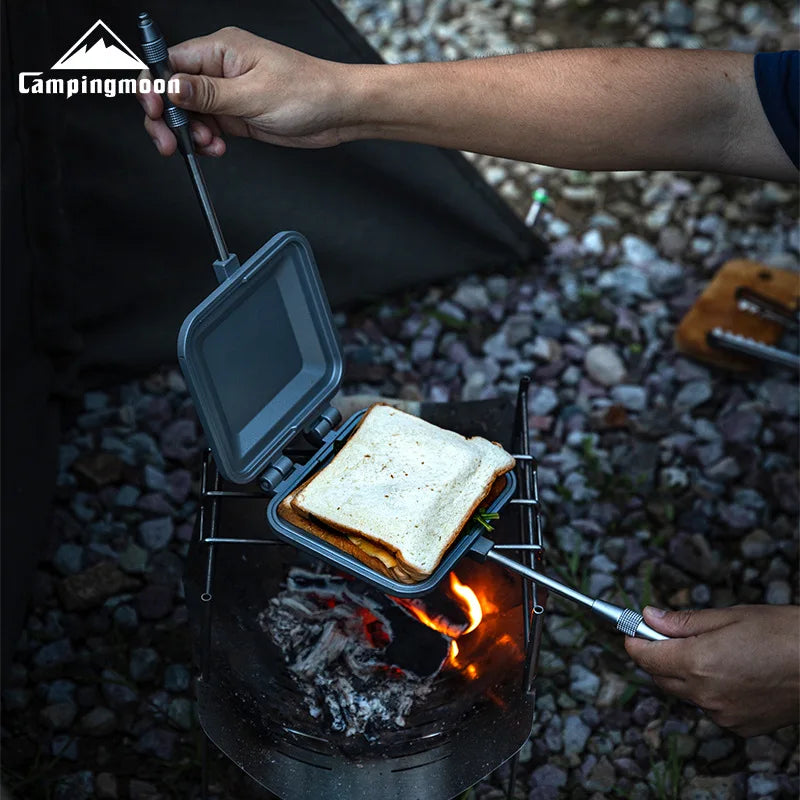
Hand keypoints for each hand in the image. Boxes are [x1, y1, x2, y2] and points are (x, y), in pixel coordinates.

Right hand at [137, 26, 359, 156]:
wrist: (338, 111)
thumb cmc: (308, 91)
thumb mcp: (254, 94)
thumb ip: (209, 94)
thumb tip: (171, 87)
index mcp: (220, 50)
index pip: (168, 63)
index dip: (154, 88)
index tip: (155, 112)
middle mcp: (220, 69)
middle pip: (172, 92)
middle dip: (167, 119)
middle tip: (171, 143)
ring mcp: (228, 93)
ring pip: (189, 115)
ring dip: (191, 135)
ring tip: (211, 145)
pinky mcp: (237, 115)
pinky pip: (209, 128)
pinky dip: (207, 142)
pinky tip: (218, 149)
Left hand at [625, 605, 799, 736]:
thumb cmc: (781, 633)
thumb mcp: (727, 617)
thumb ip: (682, 622)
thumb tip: (649, 616)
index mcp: (697, 663)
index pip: (646, 657)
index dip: (635, 642)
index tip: (631, 631)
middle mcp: (705, 694)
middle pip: (661, 677)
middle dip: (659, 657)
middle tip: (670, 636)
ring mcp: (723, 714)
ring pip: (686, 693)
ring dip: (686, 674)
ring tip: (713, 652)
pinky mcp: (741, 727)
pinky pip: (711, 707)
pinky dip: (710, 691)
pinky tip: (732, 673)